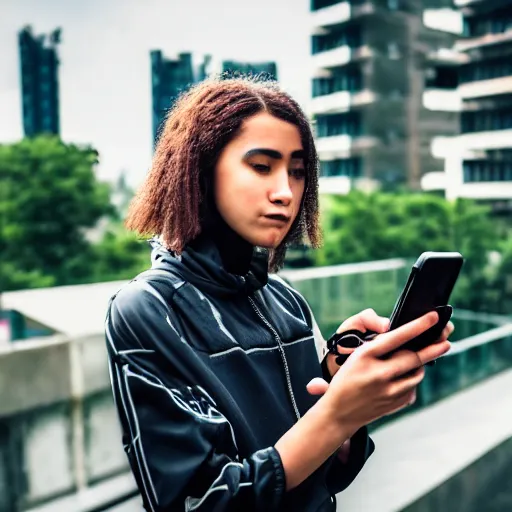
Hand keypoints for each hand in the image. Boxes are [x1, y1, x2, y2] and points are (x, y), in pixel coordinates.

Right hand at [311, 311, 450, 434]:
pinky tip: (403, 378)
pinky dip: (411, 381)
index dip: (418, 326)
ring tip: (418, 360)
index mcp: (365, 356)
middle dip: (433, 348)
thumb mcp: (355, 357)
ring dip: (420, 365)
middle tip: (445, 341)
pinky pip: (412, 388)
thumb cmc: (346, 379)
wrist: (338, 412)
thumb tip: (405, 337)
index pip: (397, 337)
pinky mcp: (395, 404)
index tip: (433, 317)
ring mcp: (388, 391)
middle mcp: (378, 373)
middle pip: (414, 358)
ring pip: (417, 374)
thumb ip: (378, 348)